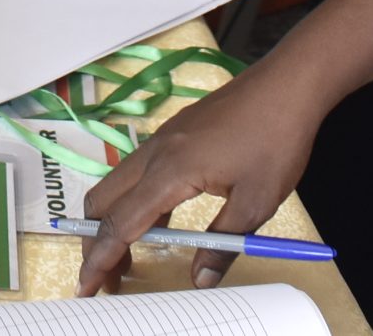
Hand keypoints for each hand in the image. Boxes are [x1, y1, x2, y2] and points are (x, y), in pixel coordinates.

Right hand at [76, 61, 326, 294]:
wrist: (285, 86)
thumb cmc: (275, 141)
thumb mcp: (255, 202)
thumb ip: (223, 244)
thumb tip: (201, 280)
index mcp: (170, 171)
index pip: (121, 223)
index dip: (101, 258)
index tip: (87, 286)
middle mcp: (154, 153)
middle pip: (102, 201)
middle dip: (94, 242)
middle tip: (105, 278)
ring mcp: (161, 141)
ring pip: (115, 185)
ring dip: (111, 222)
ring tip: (126, 259)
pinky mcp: (172, 135)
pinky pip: (136, 173)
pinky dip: (131, 203)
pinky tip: (154, 224)